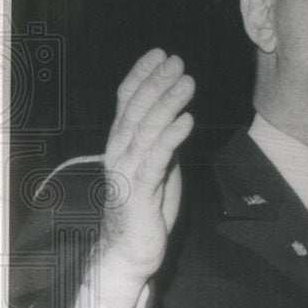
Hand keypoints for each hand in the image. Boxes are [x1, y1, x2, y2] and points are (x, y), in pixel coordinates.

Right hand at [94, 49, 194, 307]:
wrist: (129, 253)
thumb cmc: (146, 210)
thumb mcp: (158, 169)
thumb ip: (162, 143)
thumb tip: (178, 118)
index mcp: (121, 145)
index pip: (127, 102)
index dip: (143, 76)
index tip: (161, 54)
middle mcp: (119, 153)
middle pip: (137, 109)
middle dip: (158, 82)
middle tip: (178, 62)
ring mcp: (127, 171)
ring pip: (147, 129)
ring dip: (168, 103)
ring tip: (187, 82)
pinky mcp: (140, 191)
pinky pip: (157, 158)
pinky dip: (172, 136)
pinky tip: (188, 120)